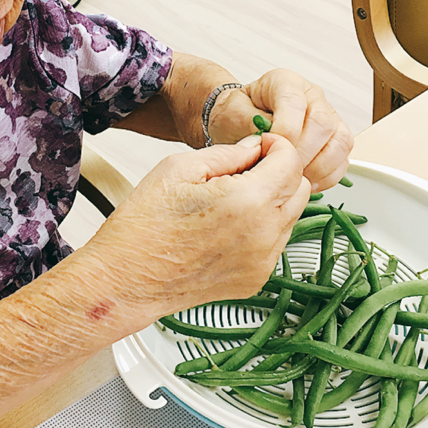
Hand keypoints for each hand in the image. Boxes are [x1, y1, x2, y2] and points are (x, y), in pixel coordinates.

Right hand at [85, 132, 309, 323]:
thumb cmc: (143, 227)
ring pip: (291, 216)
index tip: (257, 147)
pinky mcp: (256, 279)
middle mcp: (263, 234)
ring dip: (271, 201)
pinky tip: (226, 227)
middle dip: (279, 172)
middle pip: (300, 188)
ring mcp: (262, 261)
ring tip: (229, 201)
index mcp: (247, 201)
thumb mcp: (179, 168)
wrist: (127, 281)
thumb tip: (255, 148)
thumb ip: (227, 153)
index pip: (290, 160)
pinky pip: (274, 243)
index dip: (275, 146)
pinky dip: (261, 229)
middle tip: (245, 171)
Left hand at [207, 70, 352, 190]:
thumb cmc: (236, 117)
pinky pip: (343, 159)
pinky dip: (326, 177)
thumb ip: (250, 124)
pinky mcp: (335, 140)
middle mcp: (312, 97)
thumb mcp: (232, 115)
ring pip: (339, 142)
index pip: (295, 104)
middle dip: (301, 153)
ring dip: (317, 167)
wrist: (237, 126)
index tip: (270, 148)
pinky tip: (304, 182)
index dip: (285, 131)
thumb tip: (270, 139)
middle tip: (280, 170)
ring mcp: (328, 117)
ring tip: (293, 179)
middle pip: (322, 124)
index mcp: (285, 83)